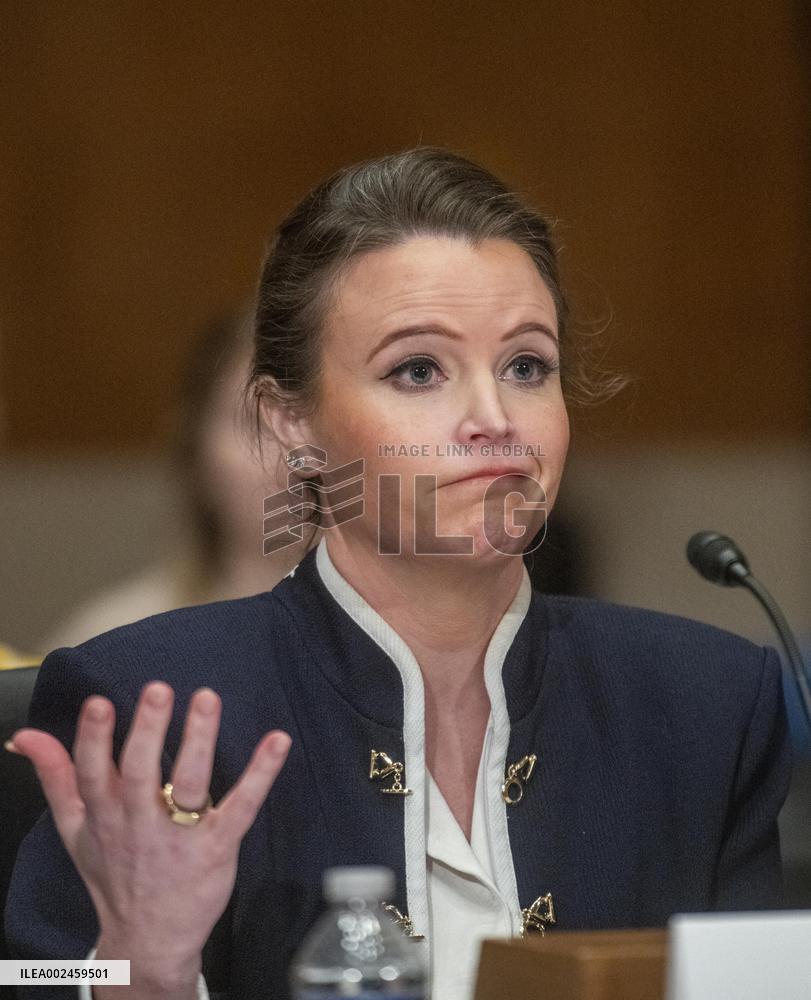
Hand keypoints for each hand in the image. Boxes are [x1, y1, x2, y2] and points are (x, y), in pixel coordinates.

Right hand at [9, 682, 290, 994]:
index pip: (92, 772)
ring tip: (207, 699)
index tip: (100, 703)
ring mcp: (181, 835)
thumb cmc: (114, 872)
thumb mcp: (75, 828)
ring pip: (189, 784)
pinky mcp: (217, 846)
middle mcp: (140, 822)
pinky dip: (261, 774)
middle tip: (158, 690)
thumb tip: (25, 737)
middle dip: (148, 731)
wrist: (147, 939)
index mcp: (104, 813)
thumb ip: (56, 776)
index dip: (93, 739)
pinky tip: (277, 742)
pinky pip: (241, 807)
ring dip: (199, 740)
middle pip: (140, 772)